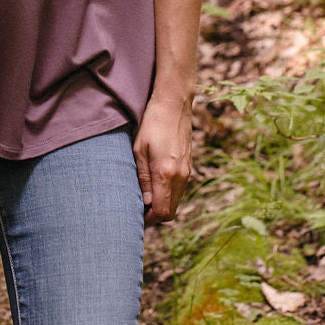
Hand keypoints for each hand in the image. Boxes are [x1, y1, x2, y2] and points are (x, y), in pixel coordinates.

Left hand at [133, 95, 192, 224]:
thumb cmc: (152, 124)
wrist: (174, 104)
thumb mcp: (139, 150)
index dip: (149, 220)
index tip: (136, 218)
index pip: (162, 212)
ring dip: (162, 205)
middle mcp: (181, 176)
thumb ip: (143, 178)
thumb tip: (145, 203)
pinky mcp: (189, 165)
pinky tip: (155, 185)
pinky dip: (168, 194)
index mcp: (166, 173)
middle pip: (171, 211)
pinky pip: (179, 189)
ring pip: (176, 201)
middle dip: (155, 216)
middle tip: (138, 211)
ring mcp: (187, 171)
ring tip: (144, 199)